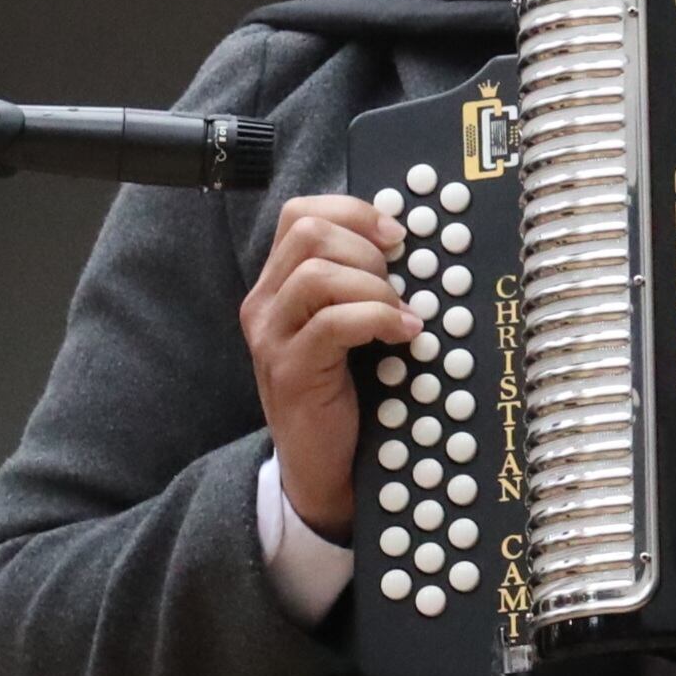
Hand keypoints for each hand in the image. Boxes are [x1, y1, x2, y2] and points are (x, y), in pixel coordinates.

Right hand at [242, 195, 416, 540]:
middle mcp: (266, 303)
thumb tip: (409, 240)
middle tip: (399, 286)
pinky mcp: (289, 370)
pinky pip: (332, 323)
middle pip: (308, 233)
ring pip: (316, 274)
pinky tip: (405, 336)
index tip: (398, 236)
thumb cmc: (351, 389)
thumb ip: (363, 282)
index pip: (301, 214)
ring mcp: (272, 337)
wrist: (324, 463)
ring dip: (374, 288)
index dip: (355, 212)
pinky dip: (378, 320)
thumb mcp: (354, 325)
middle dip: (367, 250)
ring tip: (402, 316)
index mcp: (280, 284)